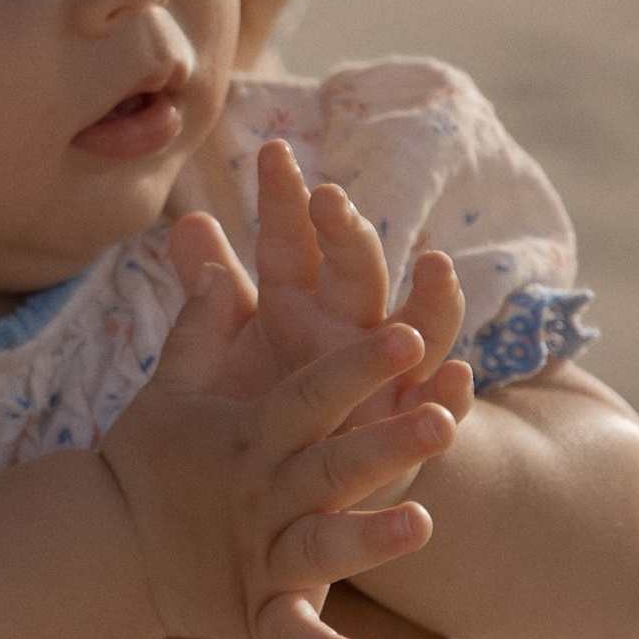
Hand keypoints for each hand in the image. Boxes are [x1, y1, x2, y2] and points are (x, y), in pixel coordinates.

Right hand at [97, 243, 459, 638]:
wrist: (103, 552)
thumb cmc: (147, 463)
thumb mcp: (170, 390)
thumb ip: (200, 327)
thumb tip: (216, 258)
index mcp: (251, 437)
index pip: (311, 394)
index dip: (359, 365)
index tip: (409, 333)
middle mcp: (263, 495)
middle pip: (331, 465)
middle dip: (385, 444)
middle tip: (442, 422)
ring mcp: (261, 556)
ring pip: (322, 546)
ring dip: (369, 541)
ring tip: (422, 526)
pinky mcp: (256, 614)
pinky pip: (291, 637)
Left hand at [222, 143, 473, 506]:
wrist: (299, 485)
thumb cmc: (264, 405)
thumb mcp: (227, 352)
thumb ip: (207, 297)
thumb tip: (184, 223)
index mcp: (298, 301)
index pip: (290, 240)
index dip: (282, 199)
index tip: (270, 152)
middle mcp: (349, 326)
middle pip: (355, 270)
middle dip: (347, 235)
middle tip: (329, 200)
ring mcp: (391, 373)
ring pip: (419, 327)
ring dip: (430, 299)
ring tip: (434, 266)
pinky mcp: (413, 427)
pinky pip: (438, 408)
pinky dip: (450, 394)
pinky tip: (454, 377)